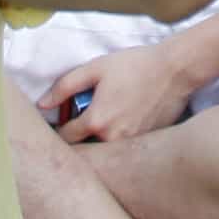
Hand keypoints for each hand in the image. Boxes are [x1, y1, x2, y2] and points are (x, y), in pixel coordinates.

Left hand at [45, 36, 210, 143]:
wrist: (176, 70)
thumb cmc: (136, 65)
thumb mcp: (95, 68)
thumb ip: (64, 86)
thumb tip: (42, 105)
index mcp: (96, 122)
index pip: (65, 139)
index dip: (58, 131)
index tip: (59, 124)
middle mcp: (113, 140)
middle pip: (84, 150)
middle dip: (78, 141)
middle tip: (79, 124)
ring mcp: (132, 146)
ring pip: (105, 152)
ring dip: (98, 142)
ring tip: (103, 122)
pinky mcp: (147, 145)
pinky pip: (124, 150)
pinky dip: (119, 141)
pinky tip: (123, 122)